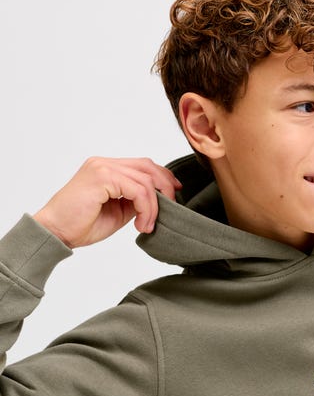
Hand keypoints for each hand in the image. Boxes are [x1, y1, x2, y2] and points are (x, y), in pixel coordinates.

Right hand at [33, 157, 181, 248]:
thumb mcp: (118, 211)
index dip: (163, 177)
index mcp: (106, 168)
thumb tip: (158, 201)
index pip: (143, 165)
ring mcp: (102, 167)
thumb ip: (135, 201)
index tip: (174, 194)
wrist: (57, 232)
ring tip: (146, 226)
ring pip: (145, 181)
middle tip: (169, 210)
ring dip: (153, 207)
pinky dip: (146, 209)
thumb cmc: (82, 224)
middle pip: (148, 166)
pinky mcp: (102, 177)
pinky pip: (138, 190)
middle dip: (165, 187)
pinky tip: (140, 225)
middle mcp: (104, 163)